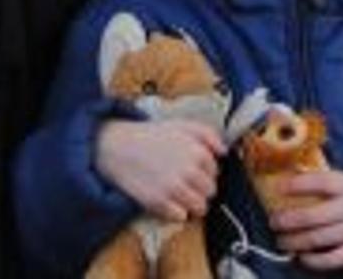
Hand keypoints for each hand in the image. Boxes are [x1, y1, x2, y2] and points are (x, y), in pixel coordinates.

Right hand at [95, 114, 221, 222]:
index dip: (205, 172)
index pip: (215, 172)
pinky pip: (181, 217)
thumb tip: (224, 151)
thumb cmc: (152, 136)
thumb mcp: (182, 125)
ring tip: (179, 194)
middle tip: (185, 182)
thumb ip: (208, 135)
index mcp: (198, 153)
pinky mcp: (159, 203)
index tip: (192, 169)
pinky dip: (177, 212)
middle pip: (210, 192)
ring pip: (200, 208)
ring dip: (192, 203)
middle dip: (200, 188)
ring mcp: (174, 189)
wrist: (119, 147)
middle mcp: (189, 172)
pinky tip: (167, 200)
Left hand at [264, 165, 342, 268]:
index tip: (279, 186)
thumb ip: (330, 183)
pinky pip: (334, 258)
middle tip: (273, 222)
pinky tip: (302, 256)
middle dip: (289, 219)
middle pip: (315, 214)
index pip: (322, 182)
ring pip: (320, 238)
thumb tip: (293, 177)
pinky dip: (315, 260)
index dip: (298, 184)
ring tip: (281, 241)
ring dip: (295, 241)